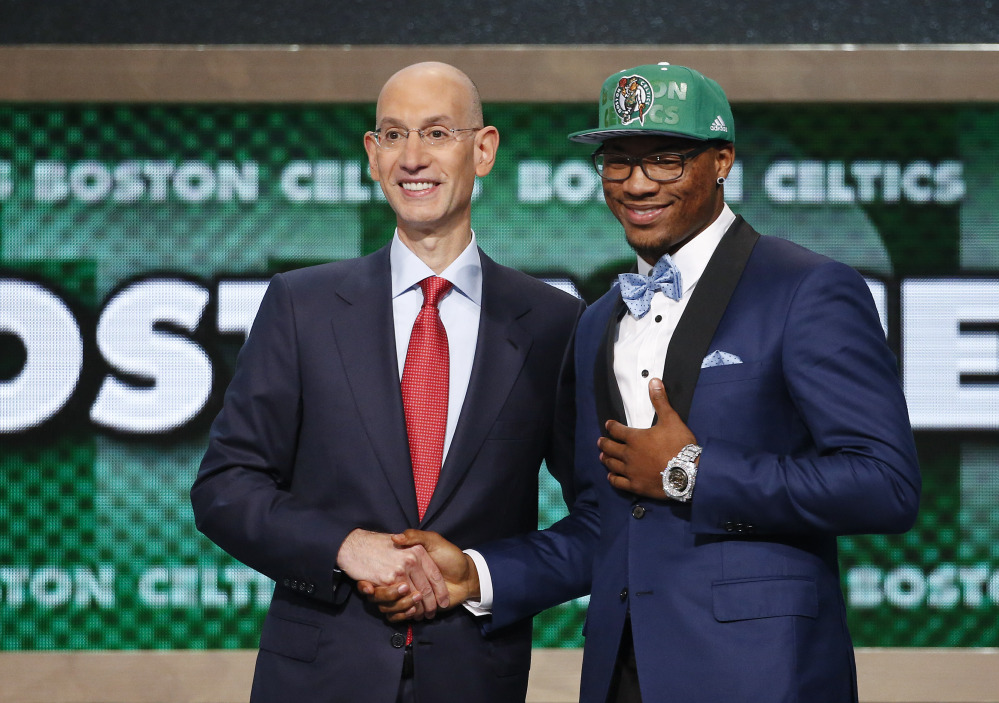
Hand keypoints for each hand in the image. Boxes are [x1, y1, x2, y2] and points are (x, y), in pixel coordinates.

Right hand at [358, 530, 479, 622]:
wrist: (468, 577)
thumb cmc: (453, 558)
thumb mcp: (434, 541)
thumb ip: (416, 537)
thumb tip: (395, 538)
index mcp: (409, 561)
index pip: (396, 572)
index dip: (391, 577)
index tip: (386, 580)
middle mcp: (406, 576)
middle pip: (397, 590)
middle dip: (403, 597)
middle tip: (407, 598)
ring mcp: (408, 592)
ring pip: (395, 603)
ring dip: (405, 608)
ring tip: (416, 610)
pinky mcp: (413, 605)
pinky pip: (398, 614)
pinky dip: (404, 616)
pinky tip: (414, 615)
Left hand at [598, 378, 696, 498]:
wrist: (687, 473)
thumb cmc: (679, 445)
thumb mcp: (671, 419)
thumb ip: (660, 401)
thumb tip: (654, 381)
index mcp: (635, 438)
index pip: (617, 430)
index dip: (611, 426)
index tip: (608, 425)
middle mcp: (628, 454)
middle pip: (610, 448)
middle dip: (604, 443)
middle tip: (600, 441)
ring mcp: (631, 471)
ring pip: (612, 464)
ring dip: (606, 459)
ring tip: (602, 456)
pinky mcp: (636, 486)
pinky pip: (619, 482)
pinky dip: (613, 478)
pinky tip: (611, 476)